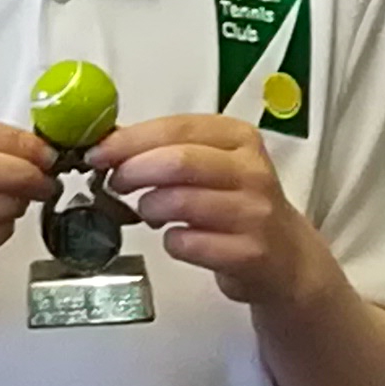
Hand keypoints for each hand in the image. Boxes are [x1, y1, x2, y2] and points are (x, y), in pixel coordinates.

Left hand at [97, 113, 329, 310]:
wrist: (287, 258)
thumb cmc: (238, 204)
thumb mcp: (214, 163)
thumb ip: (169, 148)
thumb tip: (109, 142)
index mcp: (239, 138)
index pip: (176, 127)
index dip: (129, 140)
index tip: (97, 152)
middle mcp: (251, 172)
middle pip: (177, 162)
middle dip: (133, 171)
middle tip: (115, 183)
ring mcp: (253, 214)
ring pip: (178, 202)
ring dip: (149, 208)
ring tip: (149, 211)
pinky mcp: (248, 253)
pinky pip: (186, 243)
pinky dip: (170, 241)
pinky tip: (178, 238)